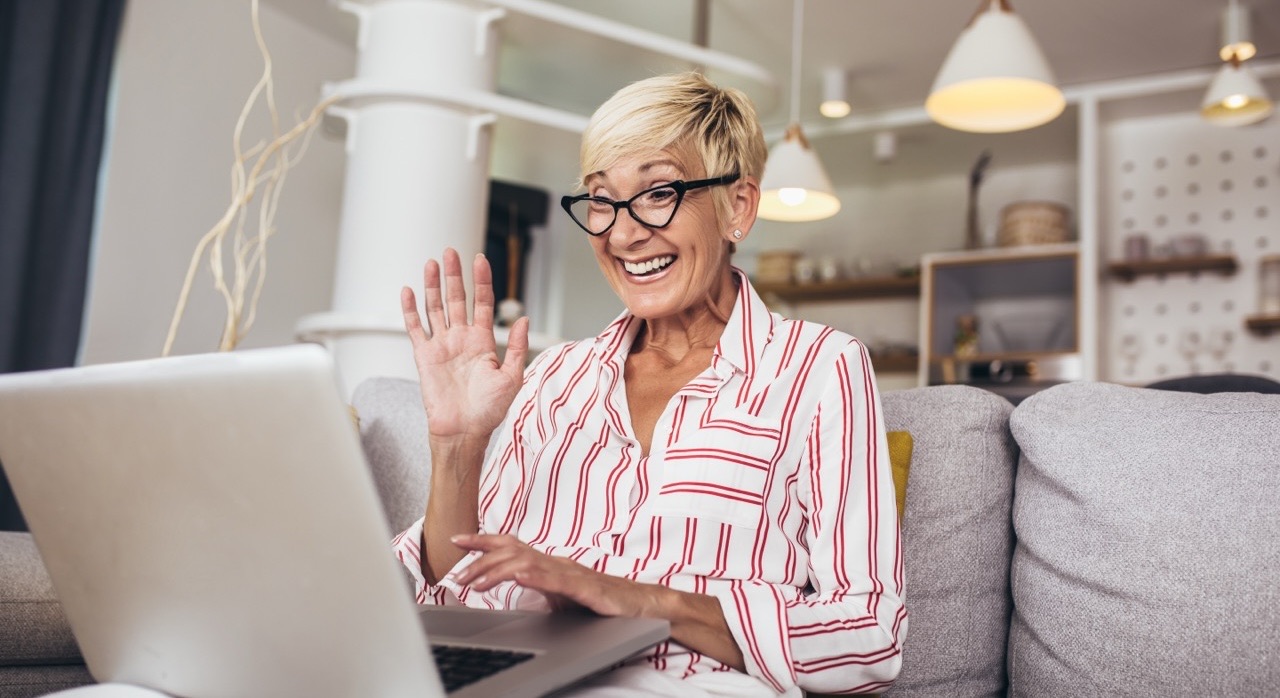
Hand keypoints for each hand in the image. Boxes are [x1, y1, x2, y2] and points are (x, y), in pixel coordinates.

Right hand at [401, 249, 529, 443]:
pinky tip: (408, 291)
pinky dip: (410, 310)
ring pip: (435, 308)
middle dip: (455, 275)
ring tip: (431, 263)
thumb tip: (524, 319)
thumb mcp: (512, 377)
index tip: (480, 259)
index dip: (482, 280)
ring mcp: (442, 345)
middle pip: (457, 298)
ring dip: (432, 285)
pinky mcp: (424, 356)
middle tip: (451, 252)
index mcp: (482, 341)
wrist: (464, 431)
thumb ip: (515, 347)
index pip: (482, 302)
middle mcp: (461, 339)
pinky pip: (415, 328)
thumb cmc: (489, 410)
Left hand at [448, 534, 658, 618]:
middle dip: (481, 557)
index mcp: (549, 563)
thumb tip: (515, 589)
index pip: (511, 545)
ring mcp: (570, 573)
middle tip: (456, 571)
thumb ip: (539, 589)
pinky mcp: (585, 588)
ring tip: (477, 581)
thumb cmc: (603, 599)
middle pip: (513, 551)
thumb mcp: (562, 596)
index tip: (457, 539)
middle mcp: (557, 562)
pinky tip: (519, 578)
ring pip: (529, 564)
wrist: (639, 604)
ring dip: (499, 571)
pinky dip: (535, 577)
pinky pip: (557, 581)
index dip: (484, 540)